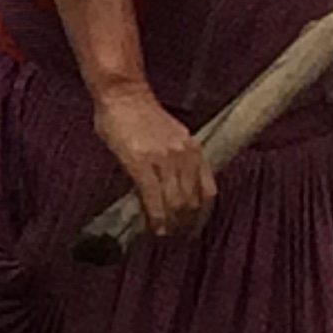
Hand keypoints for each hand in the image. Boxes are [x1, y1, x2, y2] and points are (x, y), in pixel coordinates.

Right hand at [91, 87, 214, 240]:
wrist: (123, 93)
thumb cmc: (140, 114)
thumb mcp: (169, 136)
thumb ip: (175, 161)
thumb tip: (172, 190)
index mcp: (193, 148)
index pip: (208, 191)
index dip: (203, 216)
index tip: (195, 229)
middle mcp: (184, 154)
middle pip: (193, 201)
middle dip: (187, 225)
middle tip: (178, 239)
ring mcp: (164, 158)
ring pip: (176, 203)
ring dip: (172, 225)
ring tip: (165, 236)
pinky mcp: (141, 162)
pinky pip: (153, 197)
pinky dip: (155, 217)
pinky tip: (153, 227)